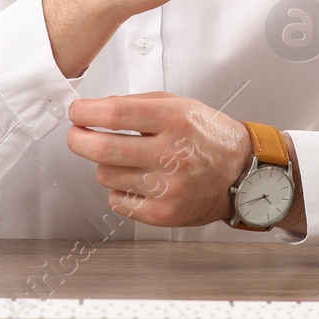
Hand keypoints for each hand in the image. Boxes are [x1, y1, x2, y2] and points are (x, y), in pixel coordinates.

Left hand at [66, 92, 250, 226]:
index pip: (116, 114)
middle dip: (78, 139)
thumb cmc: (208, 135)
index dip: (86, 112)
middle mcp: (171, 154)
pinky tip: (137, 180)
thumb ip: (137, 104)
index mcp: (174, 120)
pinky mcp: (165, 213)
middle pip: (103, 149)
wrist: (242, 172)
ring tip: (127, 160)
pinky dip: (119, 190)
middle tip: (77, 135)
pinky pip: (117, 201)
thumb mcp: (179, 105)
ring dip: (107, 165)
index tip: (76, 111)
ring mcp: (168, 188)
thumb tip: (94, 110)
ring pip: (106, 175)